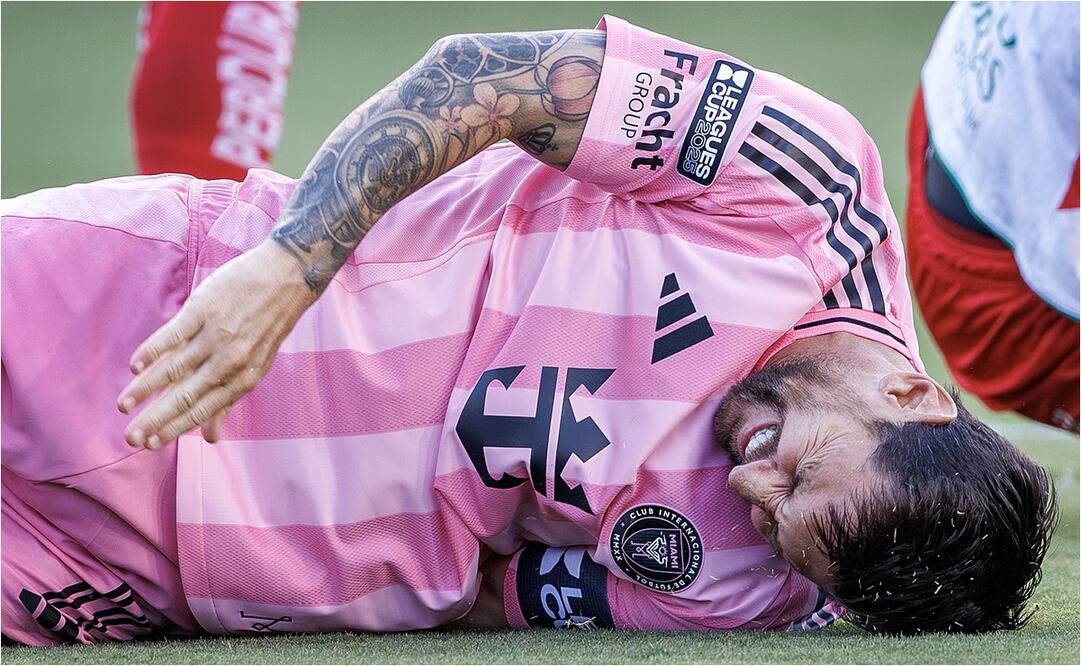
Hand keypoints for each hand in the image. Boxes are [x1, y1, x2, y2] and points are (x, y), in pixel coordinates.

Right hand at [118, 240, 317, 448]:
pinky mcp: (205, 309)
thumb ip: (229, 401)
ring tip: (122, 405)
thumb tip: (211, 438)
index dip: (174, 429)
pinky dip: (152, 350)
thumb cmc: (268, 325)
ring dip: (144, 388)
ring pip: (174, 367)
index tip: (150, 445)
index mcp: (243, 378)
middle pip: (184, 396)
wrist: (287, 277)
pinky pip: (173, 334)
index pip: (202, 411)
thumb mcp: (256, 367)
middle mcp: (229, 361)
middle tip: (130, 438)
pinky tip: (134, 365)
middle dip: (155, 420)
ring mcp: (216, 334)